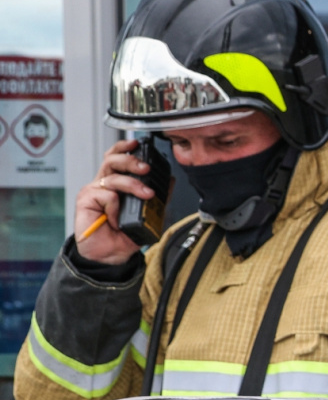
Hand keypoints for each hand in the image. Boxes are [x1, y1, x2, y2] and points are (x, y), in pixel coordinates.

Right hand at [75, 139, 157, 263]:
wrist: (110, 255)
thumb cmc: (124, 234)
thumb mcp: (146, 214)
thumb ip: (156, 198)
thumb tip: (170, 181)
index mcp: (115, 183)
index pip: (117, 158)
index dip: (125, 148)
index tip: (137, 143)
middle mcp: (103, 183)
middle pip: (113, 160)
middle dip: (132, 160)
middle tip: (146, 168)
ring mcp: (94, 191)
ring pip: (113, 176)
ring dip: (132, 184)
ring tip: (146, 195)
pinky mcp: (86, 200)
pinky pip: (107, 195)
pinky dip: (115, 207)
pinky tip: (115, 219)